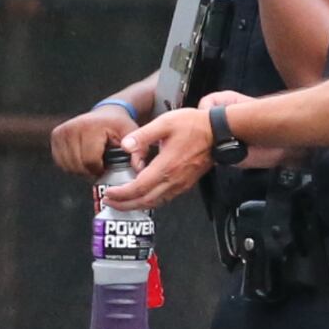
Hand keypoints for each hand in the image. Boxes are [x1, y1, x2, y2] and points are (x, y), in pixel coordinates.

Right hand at [50, 103, 134, 175]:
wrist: (107, 113)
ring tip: (94, 160)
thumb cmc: (119, 126)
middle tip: (102, 164)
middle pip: (78, 166)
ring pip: (68, 166)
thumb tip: (138, 168)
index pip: (90, 161)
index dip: (101, 169)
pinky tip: (83, 158)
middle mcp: (71, 127)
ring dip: (81, 170)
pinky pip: (61, 162)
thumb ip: (138, 151)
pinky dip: (72, 165)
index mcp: (89, 127)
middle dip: (91, 170)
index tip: (108, 165)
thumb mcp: (132, 134)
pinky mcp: (55, 136)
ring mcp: (61, 131)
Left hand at [106, 104, 223, 208]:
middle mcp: (173, 180)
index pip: (138, 188)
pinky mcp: (186, 183)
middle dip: (125, 205)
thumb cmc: (194, 126)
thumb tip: (126, 145)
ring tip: (123, 202)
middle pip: (145, 201)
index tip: (109, 193)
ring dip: (137, 205)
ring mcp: (181, 184)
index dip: (121, 194)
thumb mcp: (164, 123)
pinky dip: (151, 200)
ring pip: (156, 202)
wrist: (220, 132)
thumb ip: (142, 135)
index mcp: (165, 167)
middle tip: (110, 203)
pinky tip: (144, 195)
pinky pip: (165, 198)